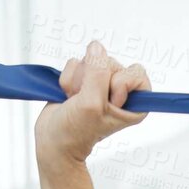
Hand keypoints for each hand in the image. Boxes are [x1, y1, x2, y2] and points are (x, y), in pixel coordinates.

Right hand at [34, 40, 151, 170]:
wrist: (53, 141)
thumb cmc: (76, 133)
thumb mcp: (92, 104)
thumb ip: (98, 74)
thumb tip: (96, 47)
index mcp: (135, 102)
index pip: (136, 72)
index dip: (119, 83)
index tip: (109, 102)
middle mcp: (120, 91)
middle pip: (110, 63)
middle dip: (92, 82)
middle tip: (86, 103)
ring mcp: (101, 83)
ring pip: (91, 60)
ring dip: (78, 82)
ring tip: (76, 101)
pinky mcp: (83, 79)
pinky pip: (76, 63)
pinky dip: (68, 80)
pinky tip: (69, 96)